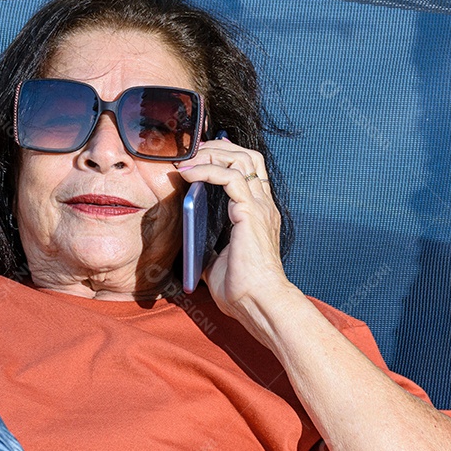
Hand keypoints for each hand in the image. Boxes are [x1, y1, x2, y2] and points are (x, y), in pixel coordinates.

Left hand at [176, 138, 294, 320]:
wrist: (257, 302)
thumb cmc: (240, 288)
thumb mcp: (216, 258)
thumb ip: (206, 242)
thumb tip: (187, 237)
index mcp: (259, 213)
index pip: (250, 170)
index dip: (226, 155)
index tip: (200, 155)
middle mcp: (264, 205)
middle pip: (248, 156)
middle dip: (217, 148)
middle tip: (191, 152)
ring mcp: (260, 206)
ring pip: (240, 160)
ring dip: (210, 155)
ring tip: (187, 160)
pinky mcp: (250, 212)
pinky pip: (230, 177)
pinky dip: (207, 170)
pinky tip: (189, 174)